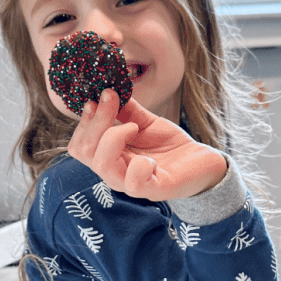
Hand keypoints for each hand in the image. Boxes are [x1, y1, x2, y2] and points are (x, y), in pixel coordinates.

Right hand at [67, 90, 226, 201]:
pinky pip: (133, 182)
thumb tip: (108, 89)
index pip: (79, 145)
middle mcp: (114, 172)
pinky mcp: (153, 190)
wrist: (200, 161)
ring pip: (103, 165)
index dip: (84, 121)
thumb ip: (125, 110)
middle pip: (85, 152)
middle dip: (97, 121)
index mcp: (108, 156)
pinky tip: (152, 159)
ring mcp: (131, 184)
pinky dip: (140, 165)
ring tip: (134, 127)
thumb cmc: (169, 145)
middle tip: (113, 102)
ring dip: (114, 137)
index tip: (98, 96)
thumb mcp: (144, 122)